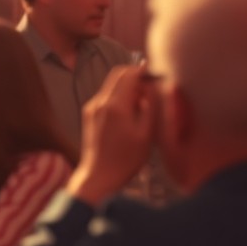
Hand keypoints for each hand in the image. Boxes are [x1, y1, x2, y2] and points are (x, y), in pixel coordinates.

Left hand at [68, 66, 157, 205]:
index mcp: (115, 105)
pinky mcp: (89, 114)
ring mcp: (92, 107)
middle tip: (152, 88)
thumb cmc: (126, 159)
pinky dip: (119, 97)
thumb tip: (152, 87)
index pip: (128, 74)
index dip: (144, 71)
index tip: (157, 76)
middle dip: (136, 76)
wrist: (99, 175)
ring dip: (127, 87)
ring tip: (143, 103)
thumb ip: (150, 107)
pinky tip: (130, 112)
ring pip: (111, 86)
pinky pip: (106, 97)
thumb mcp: (146, 134)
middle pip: (117, 76)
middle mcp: (99, 102)